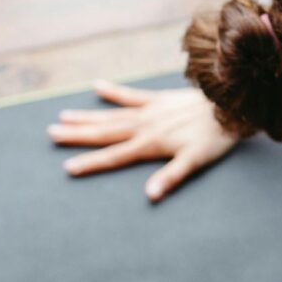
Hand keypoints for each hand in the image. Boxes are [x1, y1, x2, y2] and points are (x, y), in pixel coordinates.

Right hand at [48, 80, 238, 201]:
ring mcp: (149, 110)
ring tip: (63, 116)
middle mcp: (144, 126)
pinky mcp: (158, 99)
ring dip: (87, 116)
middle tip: (51, 134)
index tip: (68, 167)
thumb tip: (149, 196)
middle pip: (104, 132)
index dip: (91, 163)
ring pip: (111, 114)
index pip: (114, 156)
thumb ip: (170, 178)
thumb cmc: (213, 139)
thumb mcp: (194, 162)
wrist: (229, 107)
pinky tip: (96, 85)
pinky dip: (113, 91)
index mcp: (150, 144)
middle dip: (77, 135)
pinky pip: (131, 94)